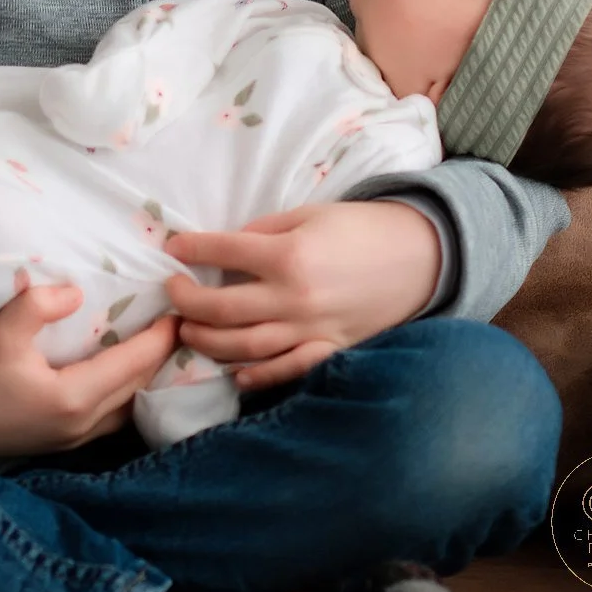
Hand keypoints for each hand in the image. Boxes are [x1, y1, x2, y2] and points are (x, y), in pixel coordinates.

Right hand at [0, 271, 179, 457]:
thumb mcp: (0, 331)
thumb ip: (39, 306)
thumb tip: (76, 293)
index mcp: (74, 399)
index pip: (133, 364)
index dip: (160, 338)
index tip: (181, 311)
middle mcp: (82, 425)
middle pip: (138, 387)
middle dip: (161, 355)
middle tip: (180, 321)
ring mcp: (72, 438)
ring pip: (128, 406)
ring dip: (145, 376)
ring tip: (157, 345)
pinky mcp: (61, 441)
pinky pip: (111, 415)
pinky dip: (126, 391)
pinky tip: (125, 373)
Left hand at [165, 199, 441, 392]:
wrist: (418, 257)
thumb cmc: (360, 228)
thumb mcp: (309, 215)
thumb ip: (264, 231)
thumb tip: (226, 249)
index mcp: (288, 254)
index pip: (223, 252)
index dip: (190, 249)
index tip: (172, 249)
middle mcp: (294, 298)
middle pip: (223, 309)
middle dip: (187, 303)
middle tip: (172, 293)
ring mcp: (311, 330)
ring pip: (244, 346)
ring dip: (208, 342)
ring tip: (187, 331)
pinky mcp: (329, 350)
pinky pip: (285, 371)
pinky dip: (256, 377)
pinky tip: (234, 373)